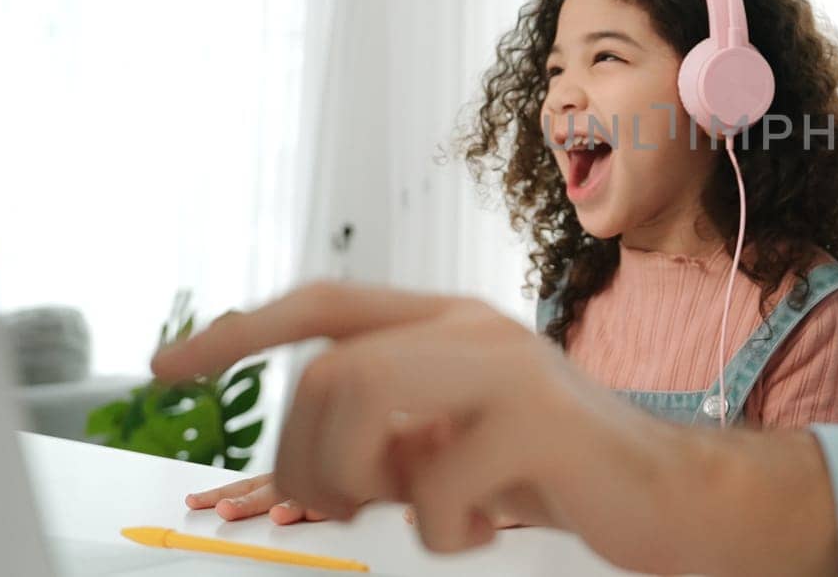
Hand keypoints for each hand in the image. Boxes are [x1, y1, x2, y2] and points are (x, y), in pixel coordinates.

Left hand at [151, 281, 837, 576]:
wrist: (668, 493)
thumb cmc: (552, 470)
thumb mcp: (456, 440)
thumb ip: (393, 426)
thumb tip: (305, 458)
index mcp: (448, 326)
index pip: (323, 305)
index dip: (240, 331)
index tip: (170, 367)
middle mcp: (472, 330)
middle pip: (328, 372)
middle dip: (306, 459)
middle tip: (345, 506)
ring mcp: (507, 369)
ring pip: (361, 399)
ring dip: (357, 480)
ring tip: (404, 511)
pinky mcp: (538, 422)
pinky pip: (435, 483)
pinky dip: (439, 531)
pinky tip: (477, 532)